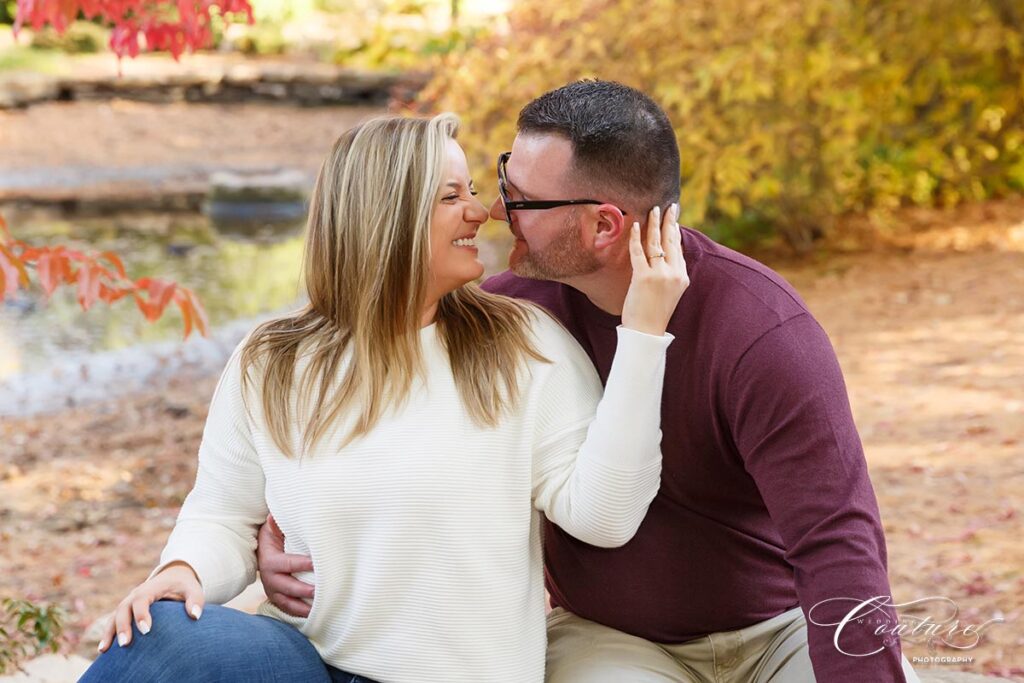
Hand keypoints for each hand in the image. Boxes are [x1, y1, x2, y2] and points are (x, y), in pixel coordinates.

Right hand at [97, 562, 202, 652]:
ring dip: (109, 632)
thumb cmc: (183, 585)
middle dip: (122, 626)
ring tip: (104, 650)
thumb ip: (195, 600)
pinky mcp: (126, 611)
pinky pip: (113, 621)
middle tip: (126, 644)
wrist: (173, 576)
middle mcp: (135, 594)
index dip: (142, 614)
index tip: (146, 630)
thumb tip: (195, 616)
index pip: (142, 599)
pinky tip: (104, 650)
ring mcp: (128, 602)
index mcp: (151, 587)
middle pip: (124, 608)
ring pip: (114, 616)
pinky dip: (108, 633)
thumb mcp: (192, 588)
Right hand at [257, 514, 314, 616]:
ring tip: (317, 610)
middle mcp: (269, 578)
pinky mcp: (277, 597)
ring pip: (285, 602)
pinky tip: (313, 615)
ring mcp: (272, 590)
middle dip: (302, 590)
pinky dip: (298, 613)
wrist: (262, 550)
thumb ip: (276, 525)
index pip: (286, 563)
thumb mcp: (273, 529)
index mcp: (269, 560)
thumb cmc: (273, 536)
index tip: (315, 563)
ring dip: (301, 607)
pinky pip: (286, 608)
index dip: (300, 564)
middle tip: (318, 591)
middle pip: (285, 587)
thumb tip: (273, 517)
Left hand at [622, 203, 688, 335]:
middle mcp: (673, 273)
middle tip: (668, 206)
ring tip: (653, 210)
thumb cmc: (654, 312)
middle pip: (671, 241)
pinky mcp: (643, 278)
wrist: (647, 332)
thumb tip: (662, 255)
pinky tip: (637, 226)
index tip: (673, 217)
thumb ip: (669, 273)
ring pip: (656, 243)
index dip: (675, 231)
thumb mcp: (670, 291)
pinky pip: (639, 253)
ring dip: (655, 224)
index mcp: (682, 276)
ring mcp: (659, 275)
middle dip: (669, 221)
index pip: (678, 248)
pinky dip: (637, 238)